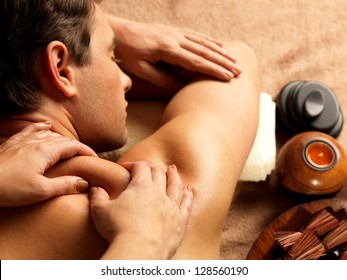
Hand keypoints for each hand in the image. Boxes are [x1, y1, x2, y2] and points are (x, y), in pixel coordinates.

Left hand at [0, 122, 97, 206]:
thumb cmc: (9, 188)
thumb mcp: (41, 191)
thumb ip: (65, 185)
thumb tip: (84, 182)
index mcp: (46, 151)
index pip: (74, 146)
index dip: (87, 151)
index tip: (95, 159)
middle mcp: (37, 142)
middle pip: (63, 140)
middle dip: (77, 147)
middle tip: (85, 157)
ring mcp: (23, 141)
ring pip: (49, 134)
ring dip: (62, 140)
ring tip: (70, 146)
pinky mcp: (12, 144)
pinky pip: (30, 130)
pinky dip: (41, 128)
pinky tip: (45, 126)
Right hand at [89, 161, 192, 258]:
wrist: (138, 251)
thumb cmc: (117, 230)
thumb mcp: (100, 210)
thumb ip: (98, 196)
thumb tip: (95, 188)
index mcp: (141, 186)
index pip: (141, 166)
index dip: (133, 164)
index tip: (126, 167)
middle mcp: (159, 192)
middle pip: (159, 172)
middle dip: (153, 167)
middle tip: (150, 166)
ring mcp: (172, 206)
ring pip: (176, 185)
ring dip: (174, 175)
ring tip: (173, 169)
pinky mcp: (180, 221)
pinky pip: (187, 204)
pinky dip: (188, 195)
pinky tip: (189, 190)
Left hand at [108, 16, 241, 89]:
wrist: (119, 32)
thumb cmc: (128, 54)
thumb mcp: (140, 70)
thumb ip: (161, 79)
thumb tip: (181, 87)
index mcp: (167, 49)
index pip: (195, 62)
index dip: (213, 70)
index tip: (228, 77)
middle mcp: (175, 38)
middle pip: (204, 51)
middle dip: (223, 62)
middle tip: (239, 71)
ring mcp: (175, 33)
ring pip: (203, 42)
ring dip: (220, 52)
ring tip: (235, 60)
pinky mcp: (174, 31)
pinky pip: (196, 35)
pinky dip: (210, 41)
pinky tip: (219, 45)